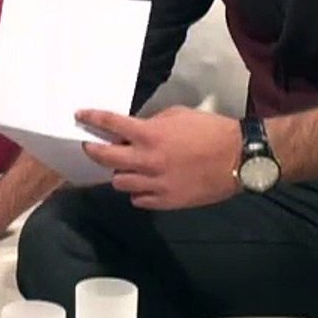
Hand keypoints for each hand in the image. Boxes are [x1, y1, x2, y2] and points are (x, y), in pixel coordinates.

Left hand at [79, 106, 242, 210]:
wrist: (238, 157)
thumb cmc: (211, 130)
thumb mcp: (179, 115)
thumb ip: (153, 122)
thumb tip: (136, 129)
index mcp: (150, 135)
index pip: (110, 123)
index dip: (92, 117)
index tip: (80, 115)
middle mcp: (146, 160)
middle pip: (105, 158)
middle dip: (93, 150)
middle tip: (90, 146)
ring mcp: (155, 184)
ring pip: (119, 182)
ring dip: (119, 172)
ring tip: (125, 167)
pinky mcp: (166, 201)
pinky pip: (138, 199)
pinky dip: (137, 191)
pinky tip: (143, 184)